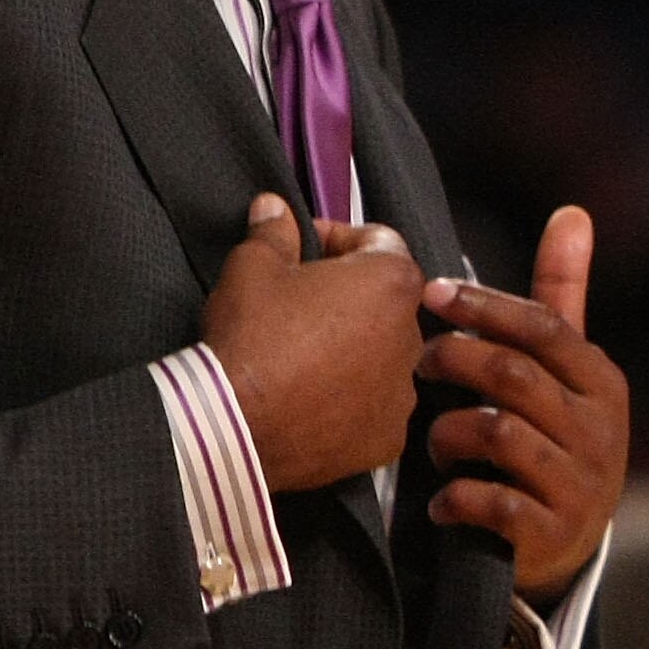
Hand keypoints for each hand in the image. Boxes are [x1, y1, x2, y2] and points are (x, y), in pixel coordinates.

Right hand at [203, 196, 423, 491]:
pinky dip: (349, 402)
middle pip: (385, 303)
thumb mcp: (252, 268)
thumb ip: (273, 233)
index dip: (338, 239)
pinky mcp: (386, 440)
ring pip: (381, 358)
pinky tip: (310, 400)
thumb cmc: (252, 337)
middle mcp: (411, 338)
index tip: (306, 249)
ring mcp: (402, 394)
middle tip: (298, 304)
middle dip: (347, 298)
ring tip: (301, 358)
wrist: (237, 426)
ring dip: (351, 351)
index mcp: (391, 283)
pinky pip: (372, 409)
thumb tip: (274, 209)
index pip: (379, 242)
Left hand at [416, 205, 629, 596]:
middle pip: (516, 376)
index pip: (545, 328)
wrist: (569, 545)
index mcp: (601, 383)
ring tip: (430, 439)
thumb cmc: (553, 436)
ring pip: (498, 434)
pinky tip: (440, 501)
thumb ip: (562, 295)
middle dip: (454, 362)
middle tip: (414, 362)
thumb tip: (571, 212)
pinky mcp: (553, 535)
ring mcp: (581, 485)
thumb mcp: (566, 370)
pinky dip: (457, 498)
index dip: (485, 307)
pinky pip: (494, 504)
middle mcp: (601, 431)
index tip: (429, 292)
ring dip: (448, 432)